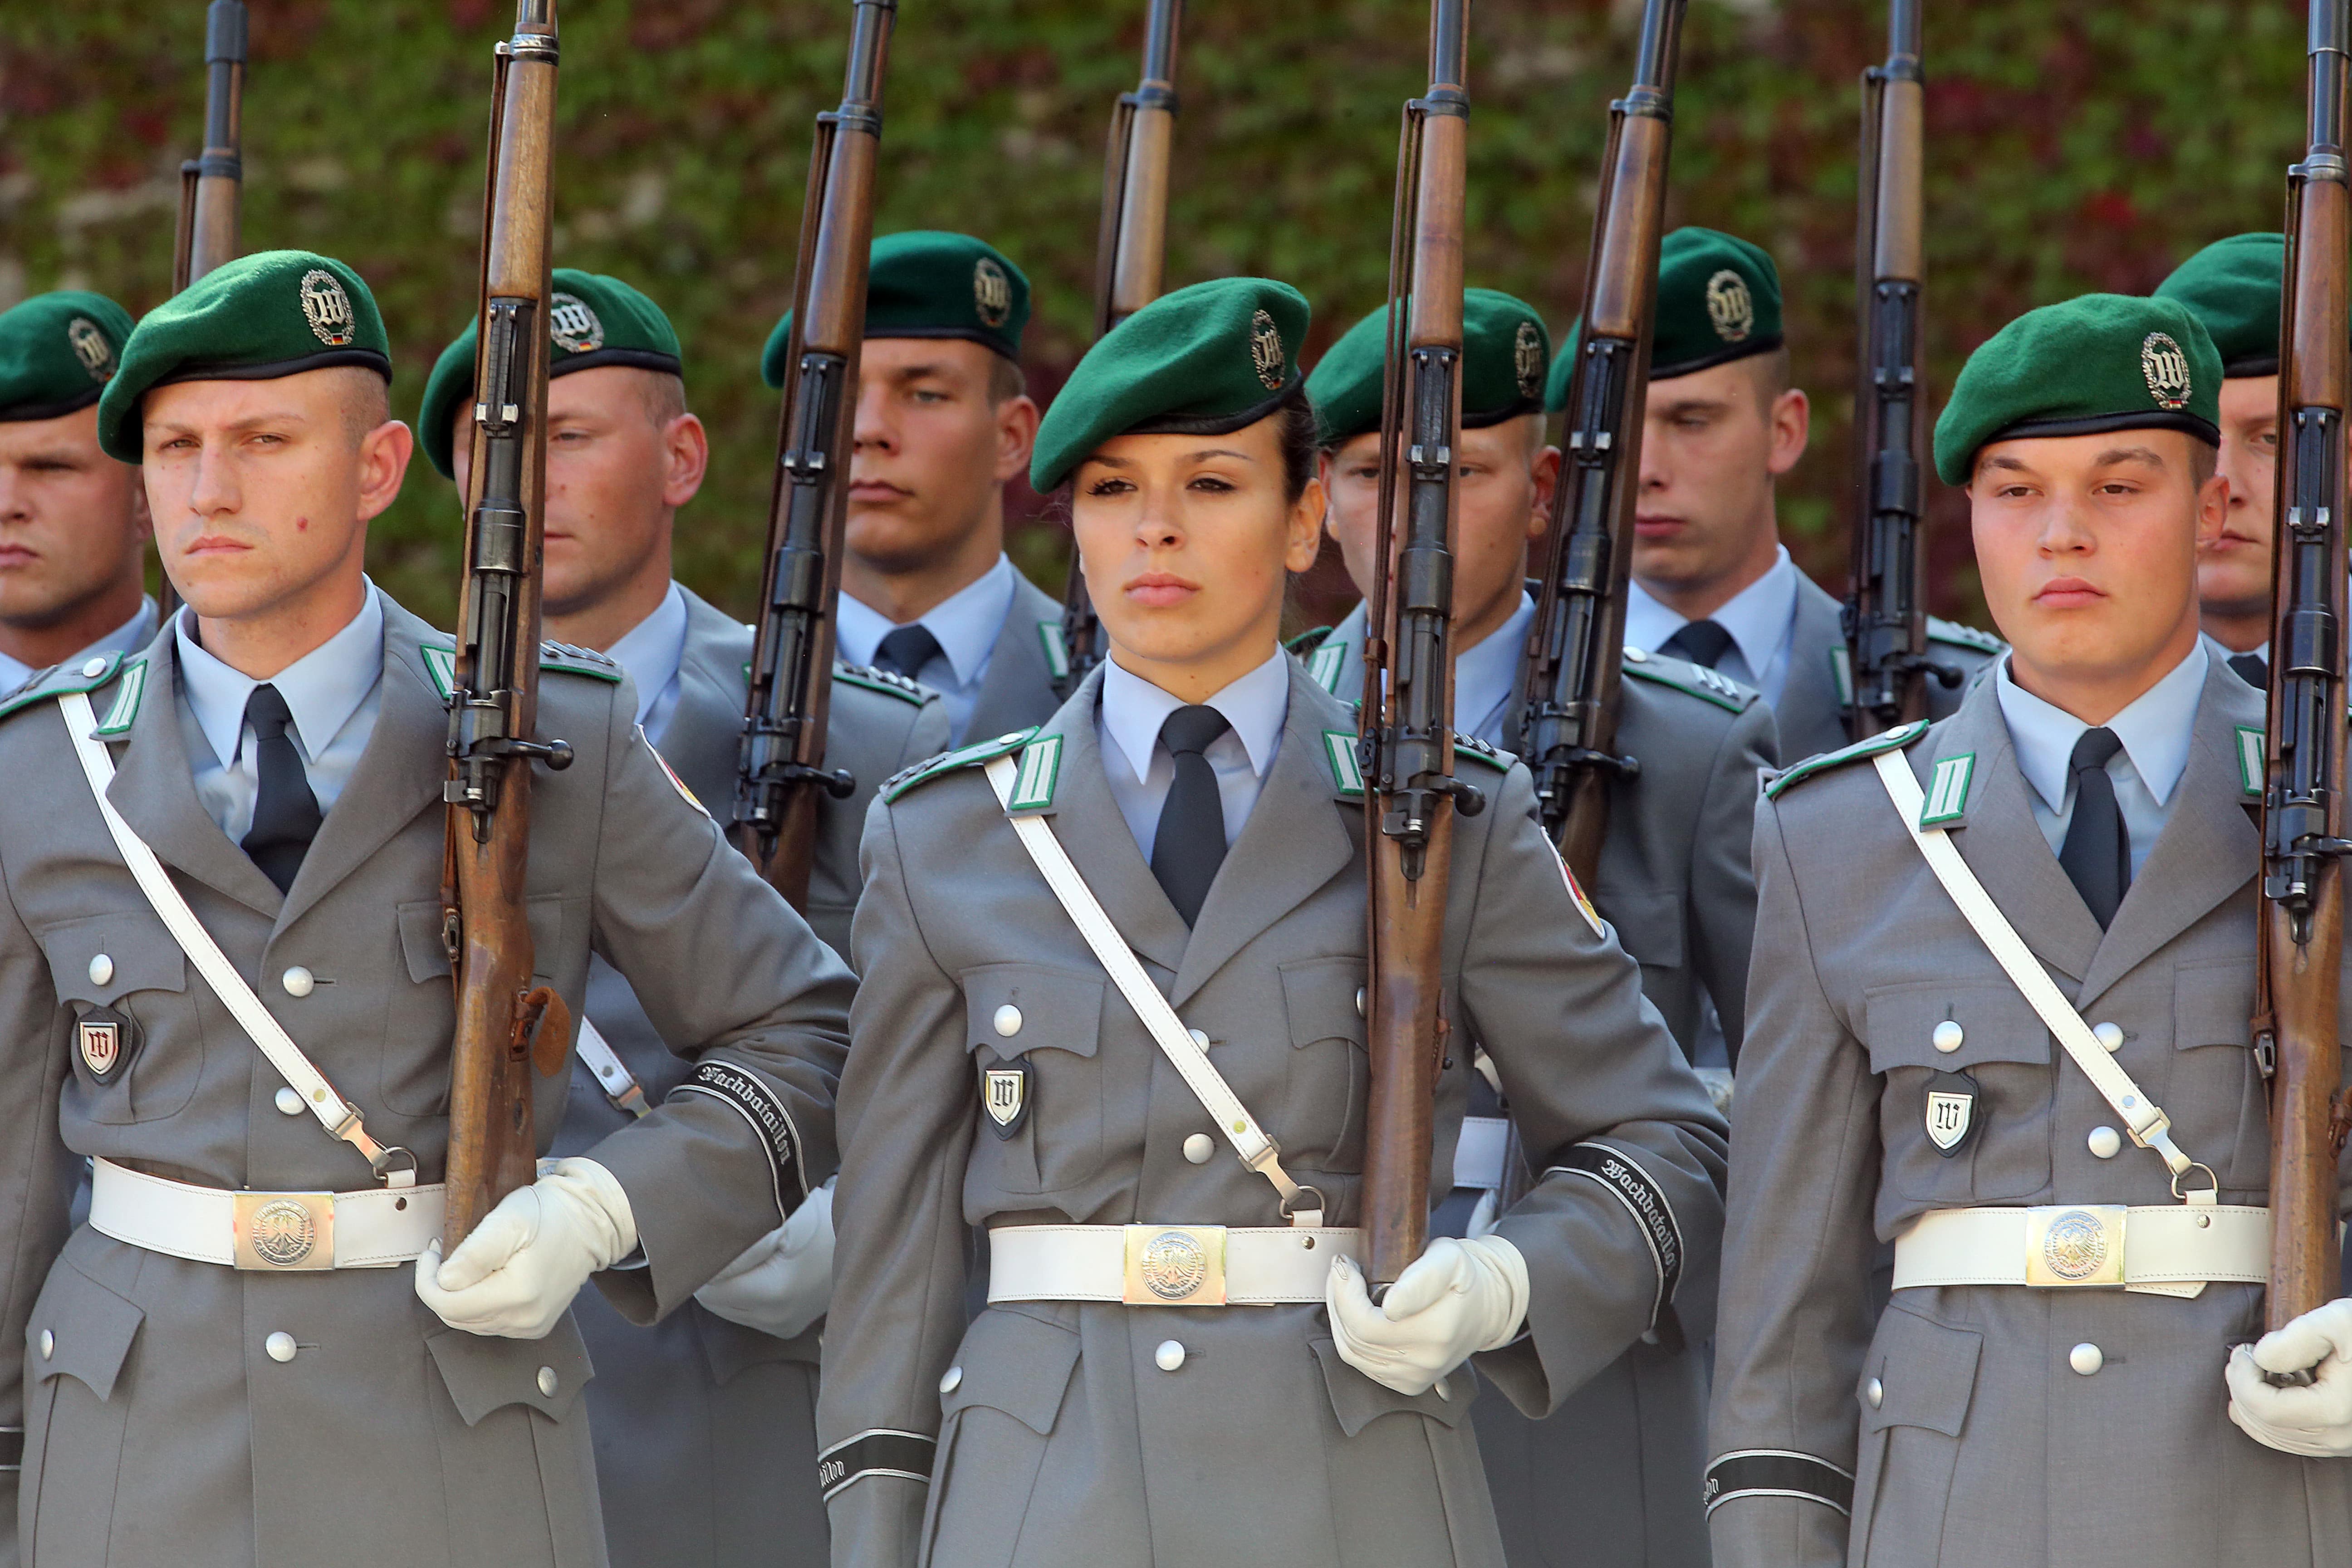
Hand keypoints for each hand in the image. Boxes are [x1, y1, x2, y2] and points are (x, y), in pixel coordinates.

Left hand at [415, 1157, 637, 1339]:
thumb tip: (445, 1281)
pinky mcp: (534, 1326)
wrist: (590, 1223)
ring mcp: (531, 1325)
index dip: (428, 1279)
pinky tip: (487, 1278)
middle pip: (456, 1316)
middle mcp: (526, 1317)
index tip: (432, 1251)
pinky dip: (478, 1303)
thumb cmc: (552, 1213)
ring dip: (459, 1294)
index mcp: (519, 1293)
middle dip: (441, 1286)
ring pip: (469, 1322)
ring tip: (466, 1262)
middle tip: (445, 1252)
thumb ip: (476, 1252)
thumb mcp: (511, 1218)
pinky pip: (489, 1323)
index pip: (448, 1305)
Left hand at [694, 1179, 834, 1340]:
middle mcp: (776, 1319)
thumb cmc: (821, 1222)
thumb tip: (703, 1258)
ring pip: (726, 1310)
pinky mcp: (786, 1328)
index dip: (707, 1261)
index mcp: (774, 1293)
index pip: (710, 1286)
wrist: (862, 1241)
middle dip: (713, 1275)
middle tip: (725, 1244)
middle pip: (714, 1301)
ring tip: (743, 1257)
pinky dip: (742, 1295)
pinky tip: (758, 1272)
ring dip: (726, 1285)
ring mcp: (782, 1327)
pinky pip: (745, 1314)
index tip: (712, 1239)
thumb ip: (741, 1244)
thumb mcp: (782, 1221)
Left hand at [1326, 1235, 1528, 1395]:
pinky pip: (1361, 1363)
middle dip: (1338, 1297)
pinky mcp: (1407, 1384)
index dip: (1345, 1292)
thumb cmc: (1463, 1279)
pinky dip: (1349, 1336)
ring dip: (1339, 1315)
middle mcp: (1426, 1359)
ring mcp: (1416, 1376)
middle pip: (1355, 1336)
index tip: (1345, 1263)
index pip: (1366, 1324)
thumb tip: (1391, 1305)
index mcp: (1436, 1329)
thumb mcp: (1450, 1259)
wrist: (1483, 1309)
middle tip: (1341, 1269)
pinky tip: (1354, 1312)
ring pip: (1352, 1351)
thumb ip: (1422, 1278)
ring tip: (1343, 1286)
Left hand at [2226, 1297, 2351, 1456]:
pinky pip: (2291, 1440)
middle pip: (2265, 1424)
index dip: (2241, 1379)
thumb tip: (2262, 1358)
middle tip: (2244, 1357)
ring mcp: (2341, 1443)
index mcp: (2336, 1410)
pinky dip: (2268, 1418)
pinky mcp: (2341, 1441)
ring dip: (2252, 1403)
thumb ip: (2295, 1339)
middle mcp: (2340, 1436)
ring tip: (2255, 1371)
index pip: (2265, 1409)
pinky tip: (2265, 1393)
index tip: (2244, 1351)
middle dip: (2242, 1387)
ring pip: (2274, 1436)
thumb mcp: (2336, 1322)